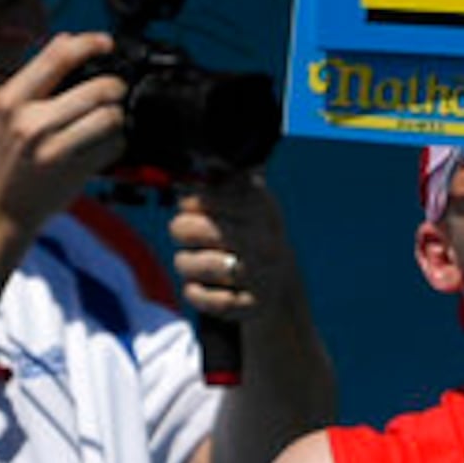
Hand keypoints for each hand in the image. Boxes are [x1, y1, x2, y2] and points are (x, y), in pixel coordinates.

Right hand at [0, 33, 124, 229]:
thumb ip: (31, 79)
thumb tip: (65, 40)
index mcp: (9, 100)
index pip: (57, 56)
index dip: (89, 43)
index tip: (106, 43)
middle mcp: (31, 122)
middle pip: (98, 88)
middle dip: (115, 86)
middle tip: (115, 90)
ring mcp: (55, 148)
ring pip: (111, 116)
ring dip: (117, 115)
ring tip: (107, 119)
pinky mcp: (76, 171)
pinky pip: (114, 146)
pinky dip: (116, 142)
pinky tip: (103, 144)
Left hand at [165, 172, 307, 323]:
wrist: (282, 288)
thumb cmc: (251, 237)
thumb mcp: (246, 203)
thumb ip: (225, 180)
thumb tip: (204, 156)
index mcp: (262, 209)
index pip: (207, 198)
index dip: (191, 203)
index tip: (192, 207)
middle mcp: (267, 241)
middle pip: (195, 229)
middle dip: (181, 231)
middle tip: (187, 235)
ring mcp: (263, 276)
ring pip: (196, 265)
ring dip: (186, 264)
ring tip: (193, 262)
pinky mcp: (254, 306)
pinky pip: (208, 300)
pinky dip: (196, 294)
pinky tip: (200, 287)